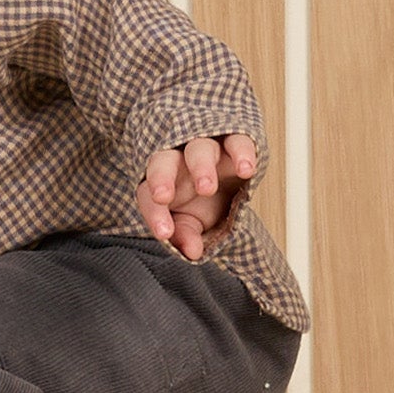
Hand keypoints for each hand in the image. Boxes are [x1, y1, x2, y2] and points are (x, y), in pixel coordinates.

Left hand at [135, 133, 256, 260]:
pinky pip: (236, 141)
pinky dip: (241, 153)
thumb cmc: (204, 200)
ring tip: (206, 189)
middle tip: (163, 197)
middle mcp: (179, 160)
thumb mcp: (192, 221)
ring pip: (199, 149)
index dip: (154, 214)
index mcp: (161, 181)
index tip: (164, 234)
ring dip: (200, 167)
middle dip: (160, 177)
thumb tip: (192, 252)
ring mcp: (206, 147)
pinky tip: (245, 170)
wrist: (231, 176)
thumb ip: (186, 234)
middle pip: (163, 161)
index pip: (147, 194)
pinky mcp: (234, 141)